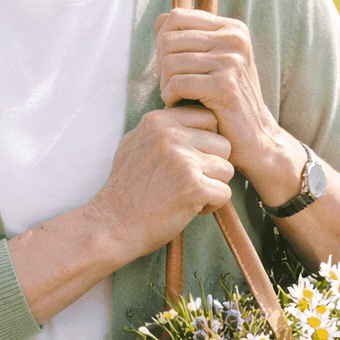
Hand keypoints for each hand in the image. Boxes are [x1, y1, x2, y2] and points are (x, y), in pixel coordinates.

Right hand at [87, 107, 234, 261]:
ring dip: (213, 186)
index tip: (191, 159)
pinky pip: (225, 193)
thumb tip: (184, 114)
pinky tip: (189, 208)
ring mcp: (184, 161)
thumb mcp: (134, 143)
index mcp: (158, 121)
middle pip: (223, 144)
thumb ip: (160, 128)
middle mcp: (171, 135)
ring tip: (188, 195)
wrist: (112, 225)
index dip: (206, 142)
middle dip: (213, 165)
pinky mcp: (194, 187)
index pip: (208, 117)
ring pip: (227, 169)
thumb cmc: (124, 188)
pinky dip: (211, 205)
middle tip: (191, 181)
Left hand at [155, 8, 294, 192]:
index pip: (176, 16)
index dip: (163, 42)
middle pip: (169, 39)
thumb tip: (160, 19)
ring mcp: (232, 60)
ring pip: (170, 63)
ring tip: (178, 97)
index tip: (172, 66)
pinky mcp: (225, 85)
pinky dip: (170, 98)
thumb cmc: (225, 100)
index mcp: (232, 28)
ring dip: (166, 84)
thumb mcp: (212, 62)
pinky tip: (180, 105)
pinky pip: (177, 84)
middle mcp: (234, 39)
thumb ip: (189, 39)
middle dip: (162, 66)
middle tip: (172, 86)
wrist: (255, 137)